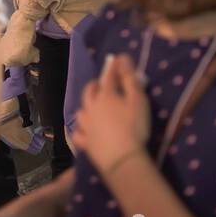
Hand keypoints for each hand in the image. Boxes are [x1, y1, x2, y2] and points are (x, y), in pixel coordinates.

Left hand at [71, 55, 150, 172]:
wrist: (123, 158)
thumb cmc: (134, 126)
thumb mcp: (137, 99)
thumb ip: (130, 78)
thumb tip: (122, 58)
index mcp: (106, 96)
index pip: (108, 77)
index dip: (112, 68)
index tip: (116, 60)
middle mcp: (91, 108)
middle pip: (89, 92)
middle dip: (95, 85)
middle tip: (101, 83)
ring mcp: (86, 126)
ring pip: (81, 112)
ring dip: (86, 106)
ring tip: (91, 106)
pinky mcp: (85, 143)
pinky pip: (78, 134)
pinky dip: (81, 130)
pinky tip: (84, 130)